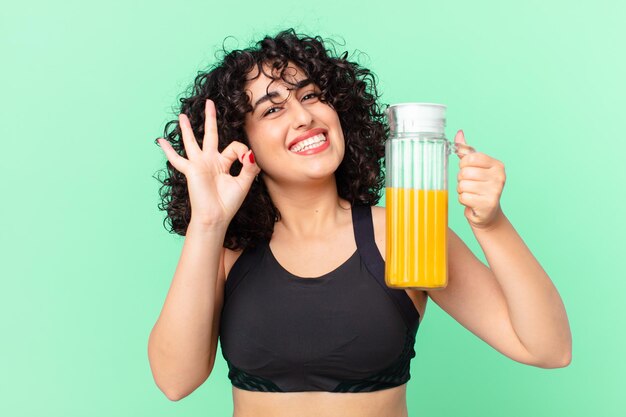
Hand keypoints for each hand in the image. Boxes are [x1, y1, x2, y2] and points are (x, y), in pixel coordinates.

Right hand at [156, 99, 260, 225]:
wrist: (215, 216)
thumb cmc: (228, 202)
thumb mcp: (244, 182)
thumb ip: (248, 166)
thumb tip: (249, 152)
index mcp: (224, 163)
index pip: (235, 146)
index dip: (243, 151)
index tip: (246, 161)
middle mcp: (211, 161)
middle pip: (210, 134)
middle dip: (210, 118)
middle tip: (209, 103)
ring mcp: (199, 164)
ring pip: (192, 142)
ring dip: (187, 129)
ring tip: (182, 115)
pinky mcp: (191, 170)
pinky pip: (177, 159)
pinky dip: (168, 151)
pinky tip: (160, 141)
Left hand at [454, 130, 505, 229]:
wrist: (486, 213)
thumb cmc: (479, 186)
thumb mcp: (474, 167)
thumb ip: (466, 150)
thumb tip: (459, 133)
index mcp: (497, 165)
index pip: (471, 158)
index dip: (463, 165)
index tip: (468, 171)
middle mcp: (499, 176)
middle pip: (465, 172)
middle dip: (462, 179)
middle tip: (470, 185)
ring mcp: (495, 191)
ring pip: (463, 185)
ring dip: (462, 191)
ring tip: (471, 193)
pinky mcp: (488, 204)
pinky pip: (464, 197)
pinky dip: (463, 200)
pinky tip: (472, 201)